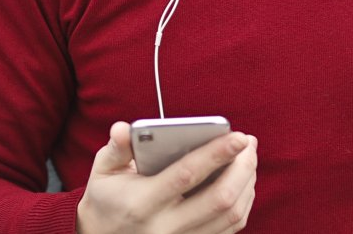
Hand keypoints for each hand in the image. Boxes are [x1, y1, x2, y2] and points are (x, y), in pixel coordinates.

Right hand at [76, 121, 257, 233]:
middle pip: (219, 199)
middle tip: (249, 142)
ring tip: (248, 156)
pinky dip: (243, 202)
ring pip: (231, 215)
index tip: (239, 136)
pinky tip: (243, 181)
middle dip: (242, 167)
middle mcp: (165, 227)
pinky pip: (230, 228)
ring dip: (247, 183)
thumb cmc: (108, 198)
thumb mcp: (103, 172)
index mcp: (142, 203)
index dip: (216, 154)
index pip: (186, 175)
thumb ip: (116, 149)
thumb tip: (123, 128)